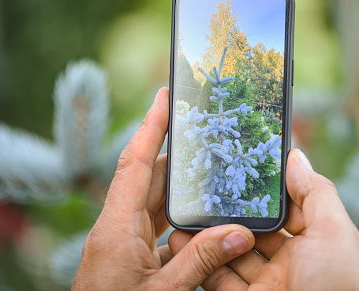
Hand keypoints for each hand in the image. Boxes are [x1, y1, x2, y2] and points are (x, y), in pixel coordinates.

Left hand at [73, 88, 254, 289]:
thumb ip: (201, 262)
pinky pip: (158, 226)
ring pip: (154, 201)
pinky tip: (204, 219)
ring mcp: (124, 241)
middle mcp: (118, 227)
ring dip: (181, 186)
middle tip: (201, 129)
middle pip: (148, 177)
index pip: (134, 163)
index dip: (151, 126)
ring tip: (210, 168)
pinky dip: (180, 218)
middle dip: (175, 152)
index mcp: (117, 228)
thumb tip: (240, 233)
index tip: (165, 95)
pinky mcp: (131, 255)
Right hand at [169, 149, 358, 289]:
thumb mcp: (335, 234)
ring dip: (210, 235)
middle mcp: (295, 263)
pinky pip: (219, 279)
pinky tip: (183, 242)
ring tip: (186, 211)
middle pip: (256, 229)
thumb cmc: (341, 289)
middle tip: (205, 187)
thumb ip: (315, 194)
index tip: (239, 166)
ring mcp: (269, 285)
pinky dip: (200, 262)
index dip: (266, 189)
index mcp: (320, 242)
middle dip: (232, 211)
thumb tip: (296, 157)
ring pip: (233, 253)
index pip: (289, 207)